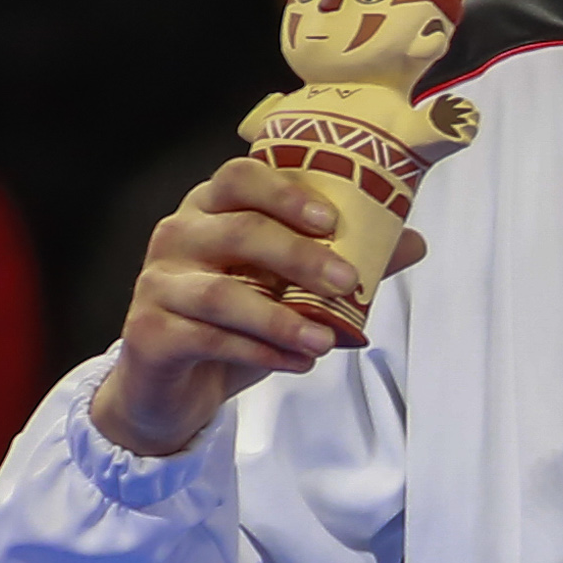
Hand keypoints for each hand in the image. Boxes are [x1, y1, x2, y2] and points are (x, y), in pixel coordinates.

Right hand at [96, 156, 420, 452]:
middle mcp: (178, 236)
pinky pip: (209, 339)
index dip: (284, 192)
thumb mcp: (290, 288)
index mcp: (212, 211)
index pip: (239, 177)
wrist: (175, 385)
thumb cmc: (235, 321)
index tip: (331, 219)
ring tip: (327, 340)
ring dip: (281, 318)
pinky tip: (298, 363)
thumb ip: (343, 261)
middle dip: (299, 256)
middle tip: (347, 281)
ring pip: (222, 294)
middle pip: (239, 231)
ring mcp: (159, 284)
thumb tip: (412, 241)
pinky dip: (260, 352)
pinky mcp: (150, 332)